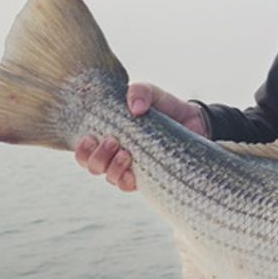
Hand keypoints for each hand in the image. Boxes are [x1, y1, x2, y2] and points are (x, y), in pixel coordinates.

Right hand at [74, 83, 208, 191]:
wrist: (195, 122)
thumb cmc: (166, 108)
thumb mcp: (152, 93)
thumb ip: (140, 91)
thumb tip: (135, 109)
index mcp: (110, 135)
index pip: (85, 150)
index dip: (82, 149)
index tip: (90, 138)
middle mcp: (116, 155)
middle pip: (93, 166)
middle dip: (98, 156)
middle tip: (113, 141)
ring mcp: (132, 167)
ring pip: (110, 178)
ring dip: (113, 167)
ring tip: (127, 153)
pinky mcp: (149, 177)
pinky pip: (129, 187)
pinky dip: (126, 180)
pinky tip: (132, 172)